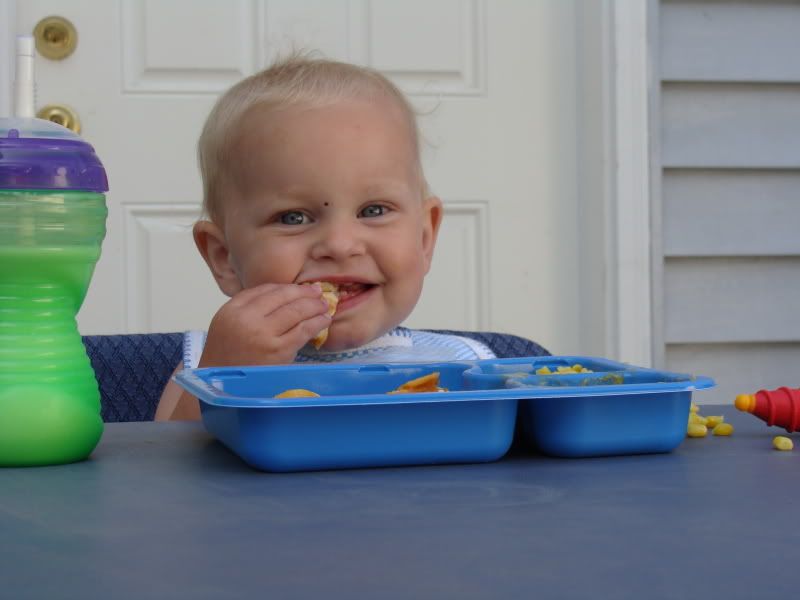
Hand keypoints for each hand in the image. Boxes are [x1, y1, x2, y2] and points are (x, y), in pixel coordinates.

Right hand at [198, 283, 330, 366]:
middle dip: (304, 293)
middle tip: (318, 292)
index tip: (300, 287)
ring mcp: (265, 335)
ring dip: (314, 306)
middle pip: (283, 297)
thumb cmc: (227, 354)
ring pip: (296, 312)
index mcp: (233, 309)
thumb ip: (248, 305)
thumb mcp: (227, 322)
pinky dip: (317, 323)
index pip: (266, 290)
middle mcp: (248, 319)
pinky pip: (303, 331)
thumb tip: (283, 292)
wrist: (222, 383)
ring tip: (324, 305)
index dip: (287, 287)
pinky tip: (323, 320)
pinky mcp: (279, 351)